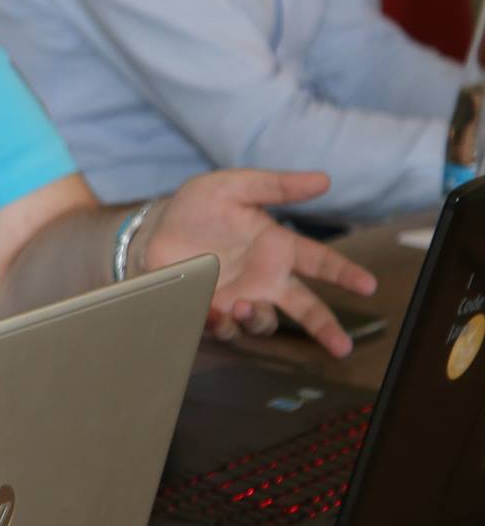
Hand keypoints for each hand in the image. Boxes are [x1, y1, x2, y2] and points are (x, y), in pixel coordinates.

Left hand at [143, 169, 376, 358]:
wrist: (156, 227)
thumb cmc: (201, 207)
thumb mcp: (234, 187)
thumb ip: (276, 186)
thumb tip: (324, 179)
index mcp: (279, 248)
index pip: (321, 262)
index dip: (345, 274)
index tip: (368, 285)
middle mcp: (265, 279)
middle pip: (305, 308)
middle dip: (324, 327)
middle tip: (342, 346)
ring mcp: (239, 298)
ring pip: (262, 321)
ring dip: (256, 318)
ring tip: (242, 306)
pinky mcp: (210, 311)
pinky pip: (221, 326)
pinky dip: (218, 324)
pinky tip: (210, 313)